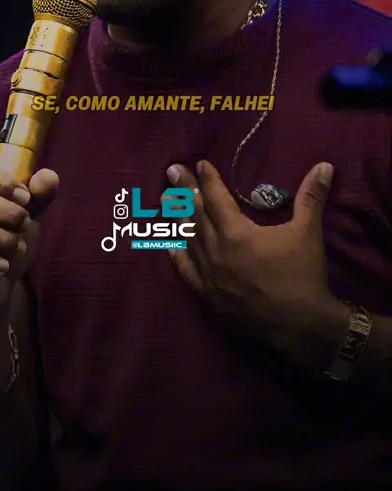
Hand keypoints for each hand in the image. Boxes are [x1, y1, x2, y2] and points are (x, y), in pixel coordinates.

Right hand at [0, 163, 58, 316]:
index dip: (4, 183)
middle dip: (9, 215)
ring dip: (3, 241)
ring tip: (18, 249)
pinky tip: (2, 267)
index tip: (26, 199)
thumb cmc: (5, 241)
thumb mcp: (27, 215)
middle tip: (25, 227)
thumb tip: (49, 177)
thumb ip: (39, 195)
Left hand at [166, 159, 338, 342]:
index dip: (208, 180)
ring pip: (188, 240)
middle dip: (184, 191)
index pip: (216, 199)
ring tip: (166, 198)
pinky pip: (187, 272)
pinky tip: (170, 245)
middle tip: (172, 170)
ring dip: (177, 217)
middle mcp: (216, 252)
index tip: (200, 164)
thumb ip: (311, 196)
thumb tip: (324, 166)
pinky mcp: (208, 297)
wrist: (301, 326)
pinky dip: (177, 255)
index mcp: (237, 234)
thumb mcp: (307, 232)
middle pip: (196, 215)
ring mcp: (209, 276)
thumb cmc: (303, 275)